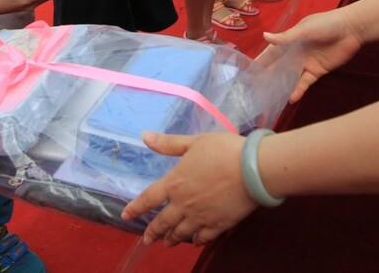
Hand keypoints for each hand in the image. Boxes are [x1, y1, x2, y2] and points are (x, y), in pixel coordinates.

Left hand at [121, 132, 255, 246]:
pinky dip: (196, 240)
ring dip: (172, 238)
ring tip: (168, 242)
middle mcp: (183, 204)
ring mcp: (200, 217)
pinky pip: (202, 237)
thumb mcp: (195, 141)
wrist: (252, 169)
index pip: (149, 199)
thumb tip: (144, 136)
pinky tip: (194, 241)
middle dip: (153, 232)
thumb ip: (169, 143)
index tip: (126, 216)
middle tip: (147, 240)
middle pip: (163, 222)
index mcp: (175, 183)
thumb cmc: (223, 150)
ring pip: (181, 233)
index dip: (136, 208)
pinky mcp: (218, 225)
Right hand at [261, 9, 363, 101]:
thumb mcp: (305, 29)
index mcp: (291, 40)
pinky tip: (290, 99)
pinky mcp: (317, 71)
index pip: (272, 52)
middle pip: (279, 67)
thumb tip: (265, 37)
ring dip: (281, 87)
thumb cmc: (326, 24)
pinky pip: (305, 82)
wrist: (351, 29)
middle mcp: (296, 53)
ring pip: (291, 77)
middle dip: (268, 77)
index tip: (248, 72)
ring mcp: (306, 63)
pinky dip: (298, 90)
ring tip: (269, 99)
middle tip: (254, 90)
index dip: (261, 61)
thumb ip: (286, 37)